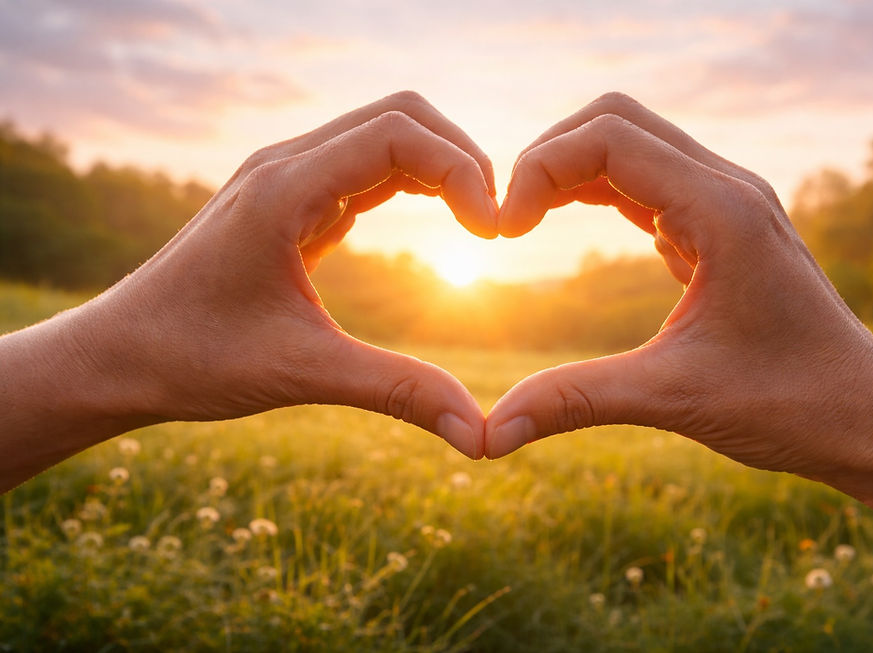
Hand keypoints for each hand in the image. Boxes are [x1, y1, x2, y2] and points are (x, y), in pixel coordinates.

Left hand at [0, 92, 496, 489]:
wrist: (117, 357)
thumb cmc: (191, 359)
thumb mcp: (302, 373)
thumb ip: (397, 391)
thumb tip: (479, 434)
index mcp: (284, 187)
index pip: (398, 134)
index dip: (462, 171)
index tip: (492, 233)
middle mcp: (285, 166)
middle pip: (399, 116)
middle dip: (461, 158)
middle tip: (494, 224)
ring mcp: (285, 180)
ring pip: (383, 136)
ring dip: (439, 167)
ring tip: (478, 224)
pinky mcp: (289, 204)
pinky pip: (363, 171)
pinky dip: (411, 185)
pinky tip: (436, 225)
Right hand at [485, 92, 872, 480]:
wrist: (866, 418)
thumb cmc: (790, 406)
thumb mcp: (673, 399)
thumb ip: (576, 401)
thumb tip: (492, 433)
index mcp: (721, 211)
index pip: (607, 139)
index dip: (538, 169)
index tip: (504, 230)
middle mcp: (729, 189)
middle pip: (616, 121)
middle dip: (548, 155)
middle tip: (509, 219)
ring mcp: (729, 203)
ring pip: (633, 145)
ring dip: (571, 170)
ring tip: (525, 220)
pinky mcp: (723, 228)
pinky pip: (650, 183)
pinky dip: (600, 191)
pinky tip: (569, 226)